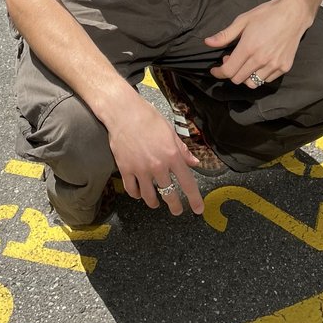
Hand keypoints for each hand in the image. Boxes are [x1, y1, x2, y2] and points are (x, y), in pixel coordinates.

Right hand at [106, 96, 204, 216]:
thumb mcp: (170, 132)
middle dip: (174, 206)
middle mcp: (158, 165)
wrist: (123, 113)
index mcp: (172, 155)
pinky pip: (132, 190)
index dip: (194, 199)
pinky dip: (136, 195)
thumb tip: (194, 162)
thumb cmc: (148, 118)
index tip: (198, 209)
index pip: (187, 183)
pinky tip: (139, 194)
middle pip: (169, 194)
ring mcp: (140, 169)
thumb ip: (183, 150)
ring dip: (154, 203)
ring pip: (149, 196)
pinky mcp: (125, 169)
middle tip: (176, 210)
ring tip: (156, 204)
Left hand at [205, 0, 312, 86]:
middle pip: (238, 79)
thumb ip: (225, 35)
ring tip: (245, 62)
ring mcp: (274, 65)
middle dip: (230, 72)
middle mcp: (261, 59)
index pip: (229, 71)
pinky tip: (259, 62)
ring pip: (252, 83)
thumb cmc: (267, 14)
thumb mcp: (243, 20)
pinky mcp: (284, 67)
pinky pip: (267, 80)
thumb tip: (207, 42)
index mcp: (248, 48)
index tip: (215, 70)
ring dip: (245, 76)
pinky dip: (259, 75)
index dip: (219, 72)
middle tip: (231, 59)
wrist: (294, 13)